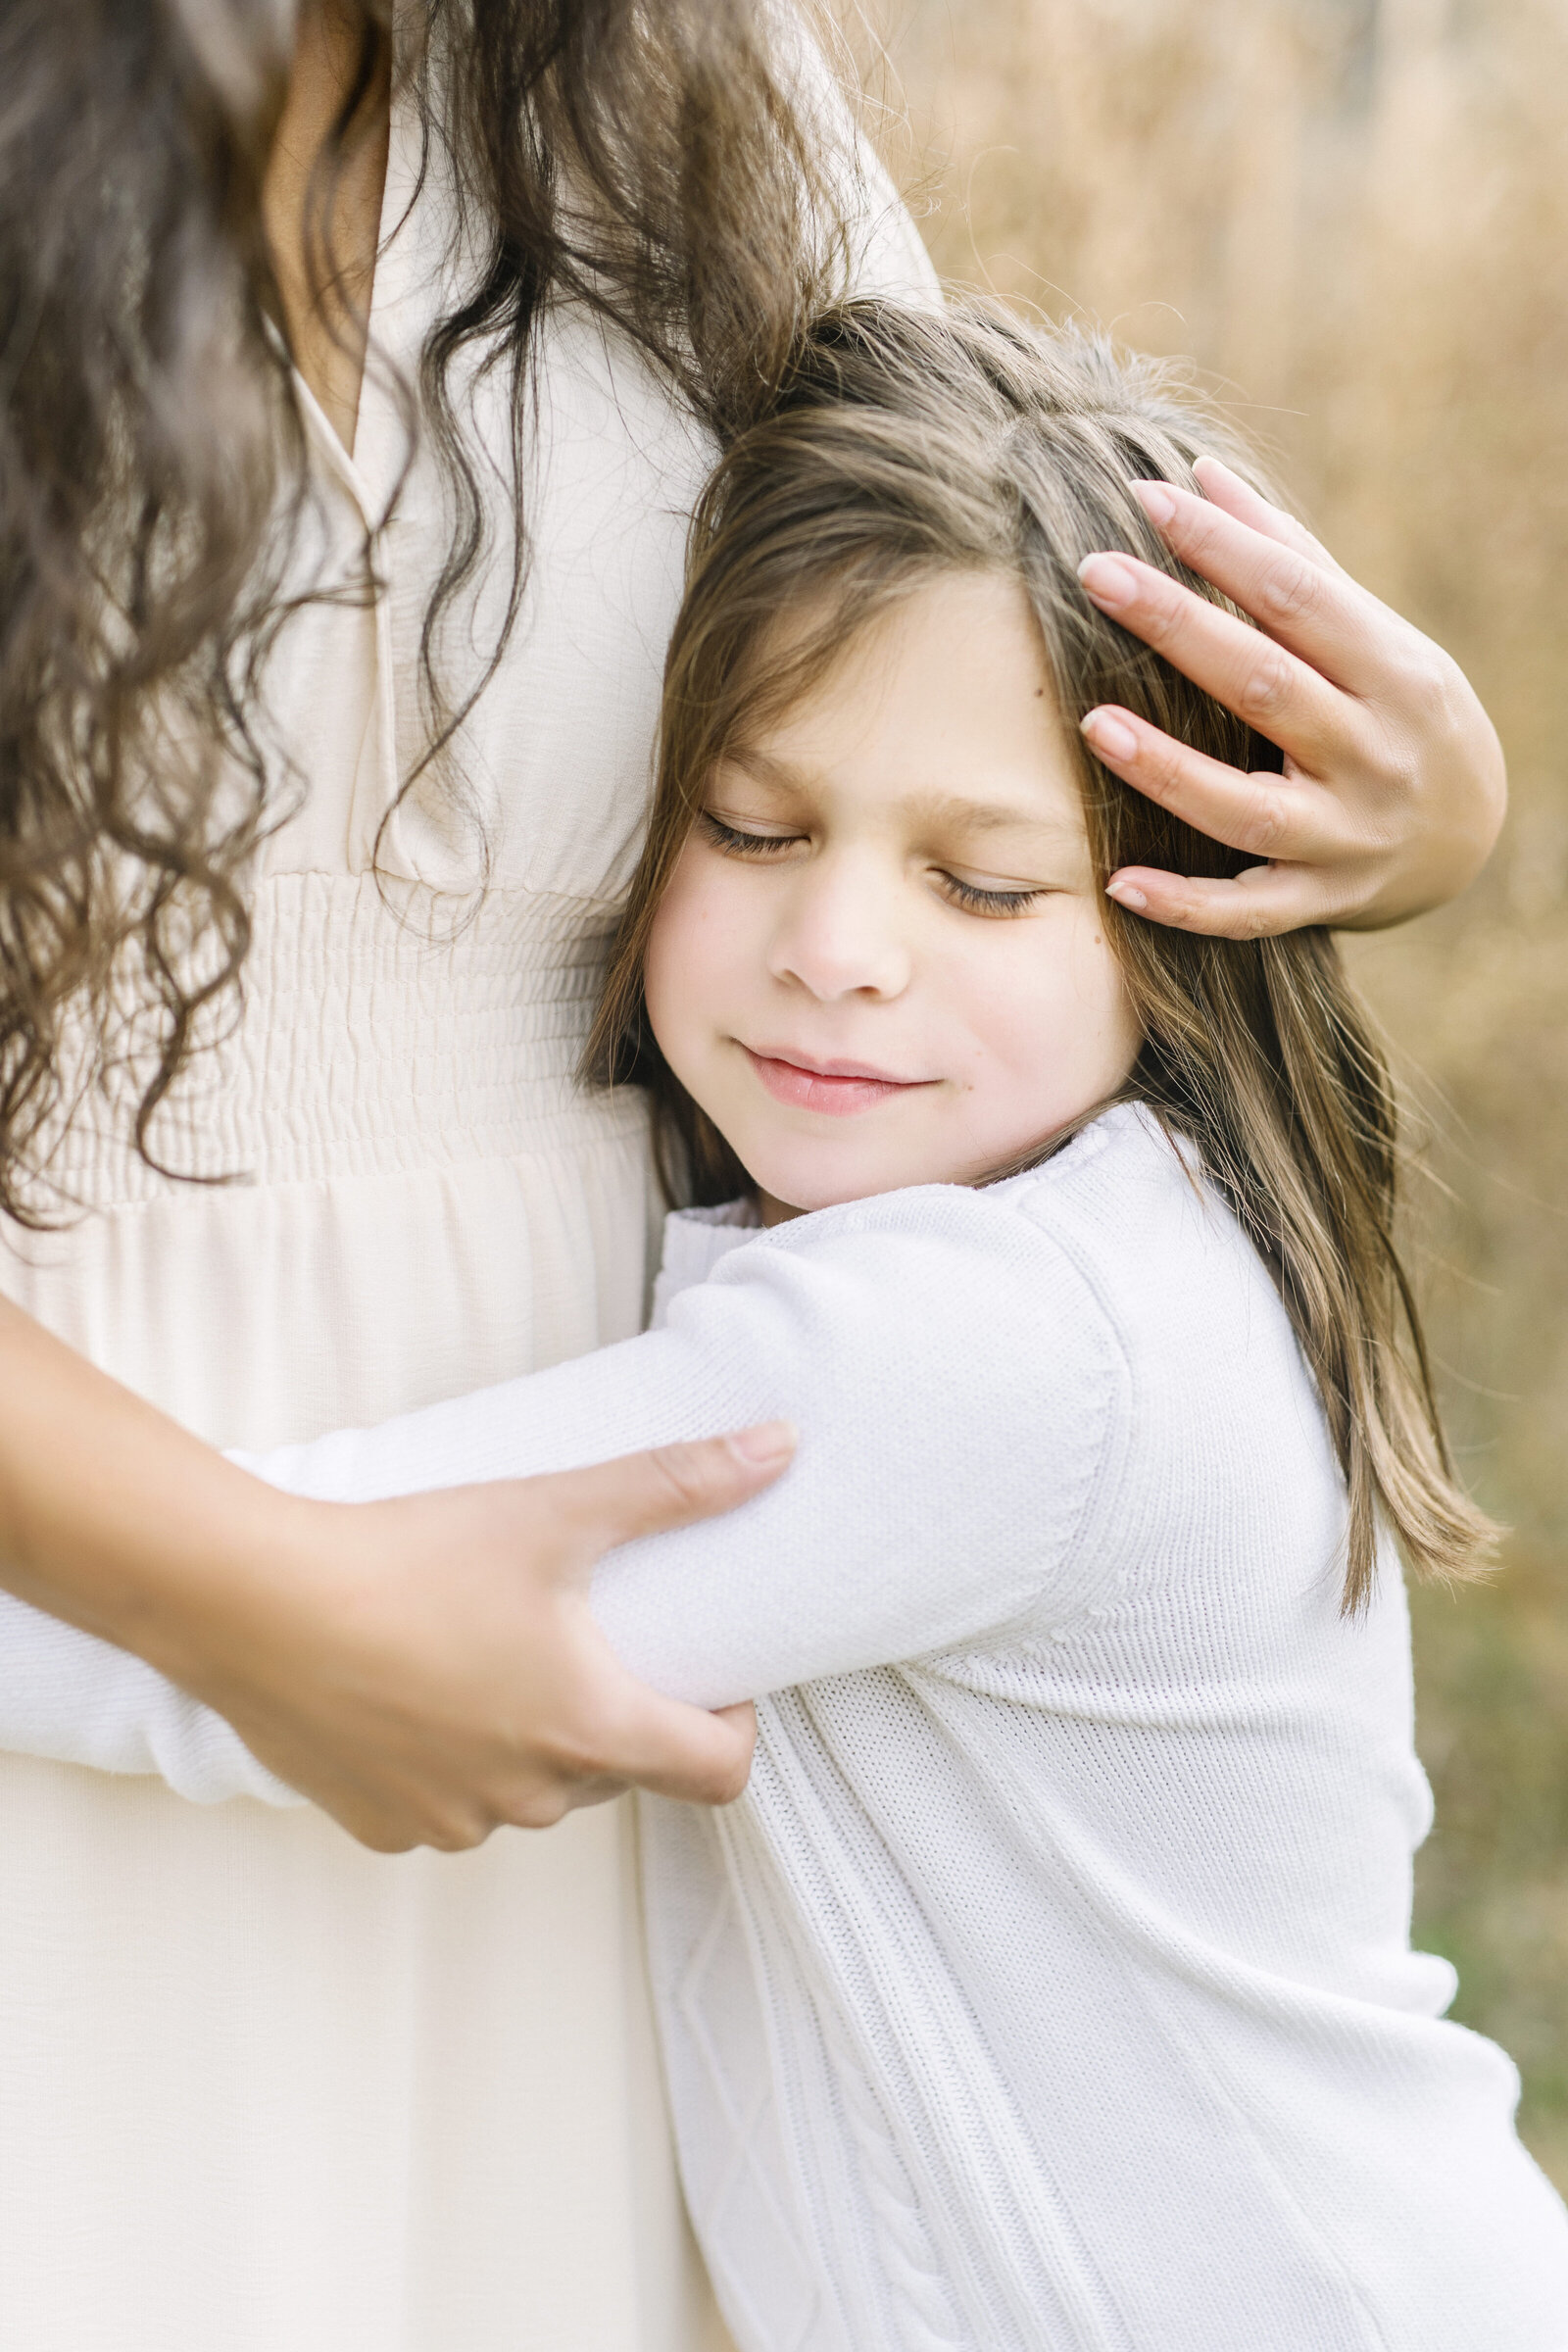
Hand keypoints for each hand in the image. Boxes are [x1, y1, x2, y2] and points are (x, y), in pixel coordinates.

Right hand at [174, 1429, 795, 1853]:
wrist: (256, 1602)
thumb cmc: (412, 1556)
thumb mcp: (558, 1510)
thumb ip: (677, 1483)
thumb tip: (781, 1446)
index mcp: (590, 1731)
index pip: (718, 1775)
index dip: (731, 1726)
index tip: (710, 1677)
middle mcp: (532, 1798)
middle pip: (621, 1775)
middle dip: (621, 1716)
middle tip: (589, 1638)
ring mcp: (454, 1823)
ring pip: (532, 1792)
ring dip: (533, 1742)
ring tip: (496, 1655)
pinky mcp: (384, 1827)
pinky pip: (451, 1806)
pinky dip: (454, 1762)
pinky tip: (422, 1694)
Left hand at [1075, 455, 1505, 936]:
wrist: (1469, 836)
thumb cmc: (1398, 710)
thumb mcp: (1370, 634)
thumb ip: (1286, 559)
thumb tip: (1200, 472)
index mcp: (1393, 671)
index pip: (1298, 598)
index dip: (1222, 547)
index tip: (1147, 500)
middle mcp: (1374, 754)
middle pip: (1266, 685)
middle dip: (1178, 626)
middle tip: (1096, 573)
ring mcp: (1347, 836)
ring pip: (1248, 809)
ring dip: (1168, 770)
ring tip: (1093, 722)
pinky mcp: (1321, 901)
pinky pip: (1246, 911)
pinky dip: (1184, 902)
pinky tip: (1117, 880)